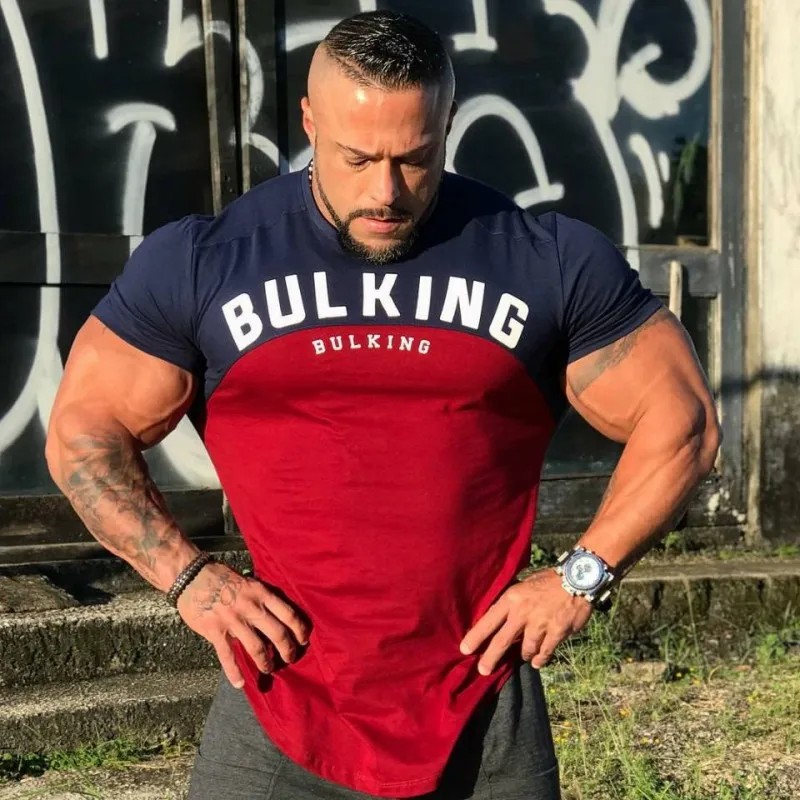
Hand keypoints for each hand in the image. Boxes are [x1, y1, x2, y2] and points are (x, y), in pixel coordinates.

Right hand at [176, 562, 309, 688]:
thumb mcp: (249, 582)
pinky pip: (227, 656)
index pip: (289, 614)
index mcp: (261, 593)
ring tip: (269, 669)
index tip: (303, 639)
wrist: (192, 575)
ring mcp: (233, 621)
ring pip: (257, 648)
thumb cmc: (223, 577)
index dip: (300, 630)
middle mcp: (251, 608)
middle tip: (291, 658)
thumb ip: (262, 597)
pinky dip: (234, 672)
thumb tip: (278, 614)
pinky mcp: (215, 631)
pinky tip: (240, 683)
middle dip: (288, 650)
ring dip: (266, 662)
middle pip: (278, 634)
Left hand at [459, 569, 592, 672]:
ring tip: (525, 655)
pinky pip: (544, 652)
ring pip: (526, 649)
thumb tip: (499, 618)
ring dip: (525, 654)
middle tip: (482, 670)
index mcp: (511, 598)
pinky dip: (540, 659)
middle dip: (491, 658)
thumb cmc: (548, 581)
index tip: (464, 649)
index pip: (488, 620)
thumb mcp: (523, 585)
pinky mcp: (556, 633)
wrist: (577, 578)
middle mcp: (522, 613)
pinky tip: (537, 661)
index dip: (476, 636)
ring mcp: (540, 625)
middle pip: (502, 641)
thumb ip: (512, 602)